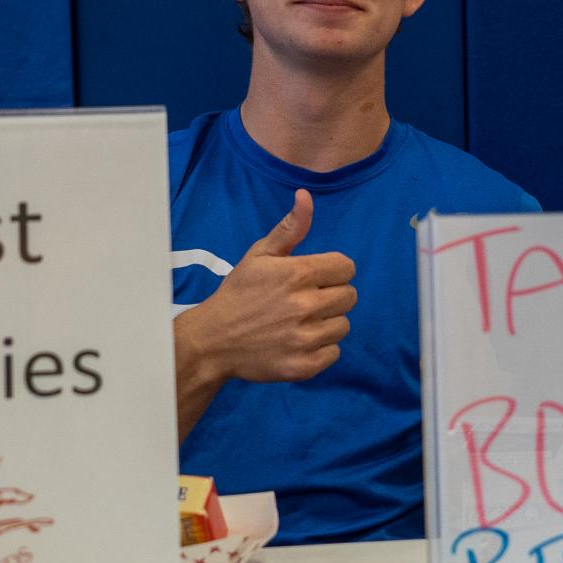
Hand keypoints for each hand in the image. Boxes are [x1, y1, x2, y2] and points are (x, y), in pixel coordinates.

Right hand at [179, 190, 357, 387]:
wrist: (212, 340)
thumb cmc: (239, 293)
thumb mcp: (259, 255)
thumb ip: (289, 228)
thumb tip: (305, 196)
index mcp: (299, 274)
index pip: (346, 267)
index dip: (333, 271)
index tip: (315, 278)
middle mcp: (306, 306)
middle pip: (349, 296)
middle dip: (331, 295)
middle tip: (305, 300)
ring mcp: (305, 338)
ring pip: (343, 325)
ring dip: (327, 323)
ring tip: (300, 322)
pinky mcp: (304, 366)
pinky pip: (334, 352)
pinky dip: (321, 349)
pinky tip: (298, 341)